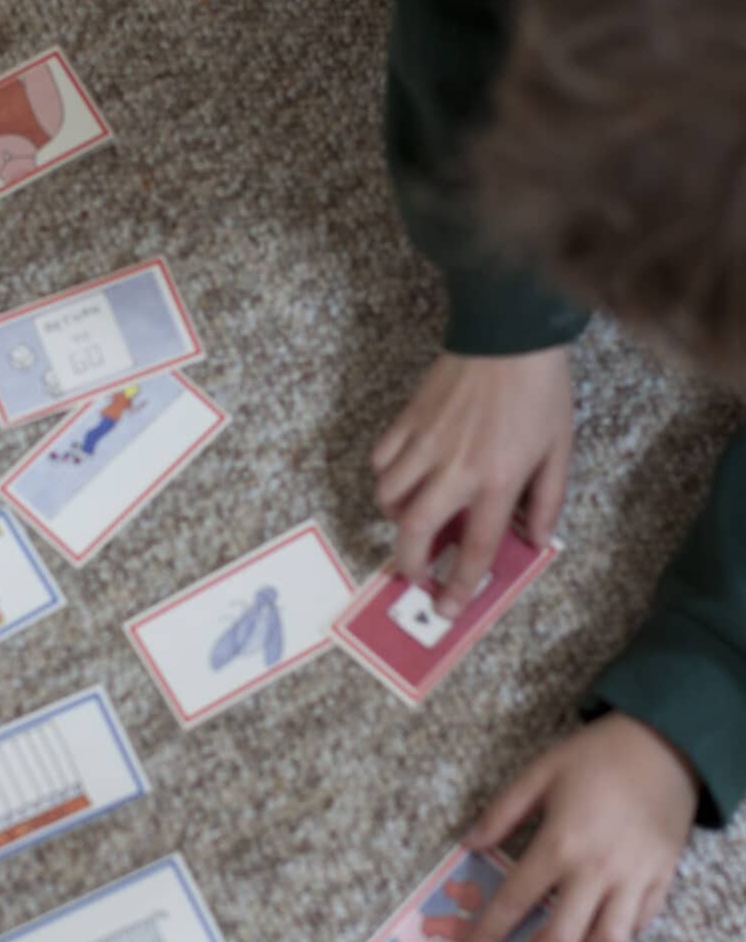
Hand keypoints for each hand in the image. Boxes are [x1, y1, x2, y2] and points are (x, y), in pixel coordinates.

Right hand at [372, 348, 572, 616]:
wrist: (508, 334)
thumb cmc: (540, 392)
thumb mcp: (559, 448)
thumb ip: (548, 499)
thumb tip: (534, 539)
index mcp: (498, 480)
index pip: (475, 547)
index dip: (460, 585)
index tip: (446, 607)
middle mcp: (456, 469)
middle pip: (415, 531)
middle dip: (410, 563)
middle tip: (414, 573)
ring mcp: (426, 443)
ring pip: (389, 496)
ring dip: (396, 518)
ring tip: (411, 520)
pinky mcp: (408, 420)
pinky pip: (382, 460)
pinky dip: (386, 477)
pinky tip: (402, 477)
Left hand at [461, 713, 698, 941]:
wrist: (663, 745)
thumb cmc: (594, 756)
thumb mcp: (539, 772)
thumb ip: (502, 811)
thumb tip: (469, 845)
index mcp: (559, 844)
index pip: (515, 902)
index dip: (487, 935)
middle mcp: (596, 872)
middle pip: (557, 940)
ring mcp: (632, 881)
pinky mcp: (660, 881)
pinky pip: (637, 926)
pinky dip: (615, 938)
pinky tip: (593, 937)